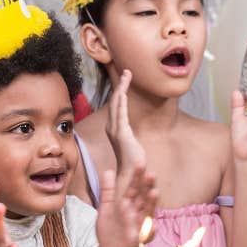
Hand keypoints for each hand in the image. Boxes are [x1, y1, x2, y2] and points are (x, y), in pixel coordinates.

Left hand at [96, 165, 158, 246]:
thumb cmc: (110, 229)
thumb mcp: (106, 208)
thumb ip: (108, 190)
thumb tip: (108, 170)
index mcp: (128, 204)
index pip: (134, 188)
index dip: (137, 177)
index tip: (140, 163)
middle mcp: (137, 212)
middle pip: (143, 197)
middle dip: (148, 187)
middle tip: (151, 174)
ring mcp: (139, 225)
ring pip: (148, 212)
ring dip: (152, 204)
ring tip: (154, 193)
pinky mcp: (138, 238)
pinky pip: (147, 234)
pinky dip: (150, 230)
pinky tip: (152, 225)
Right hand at [104, 70, 146, 191]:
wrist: (130, 175)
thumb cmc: (133, 161)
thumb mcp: (132, 143)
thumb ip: (130, 135)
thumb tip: (132, 132)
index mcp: (115, 128)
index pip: (117, 106)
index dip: (120, 91)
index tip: (126, 80)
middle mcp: (112, 127)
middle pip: (115, 101)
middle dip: (121, 85)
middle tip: (127, 71)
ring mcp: (116, 130)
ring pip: (117, 104)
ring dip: (122, 89)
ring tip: (127, 75)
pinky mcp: (122, 135)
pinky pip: (120, 114)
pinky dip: (121, 102)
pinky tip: (123, 92)